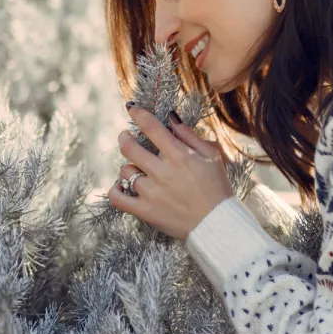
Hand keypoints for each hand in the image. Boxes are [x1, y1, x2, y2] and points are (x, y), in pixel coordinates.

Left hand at [108, 105, 234, 239]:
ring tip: (136, 169)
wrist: (217, 224)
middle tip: (126, 137)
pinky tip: (122, 186)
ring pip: (125, 171)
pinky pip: (118, 198)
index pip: (151, 127)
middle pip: (129, 147)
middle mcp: (162, 172)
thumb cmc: (217, 188)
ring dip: (128, 167)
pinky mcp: (145, 211)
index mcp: (178, 156)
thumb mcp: (211, 157)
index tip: (132, 109)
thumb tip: (171, 118)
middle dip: (124, 138)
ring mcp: (151, 192)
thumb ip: (190, 136)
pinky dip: (115, 190)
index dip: (138, 114)